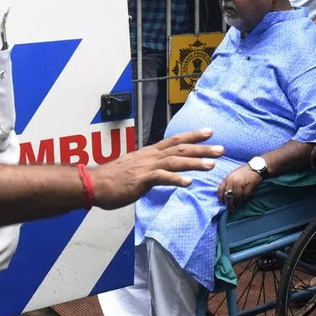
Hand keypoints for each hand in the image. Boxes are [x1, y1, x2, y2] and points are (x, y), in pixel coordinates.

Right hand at [91, 128, 223, 209]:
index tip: (210, 132)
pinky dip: (176, 179)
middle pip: (180, 148)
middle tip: (221, 149)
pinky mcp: (141, 180)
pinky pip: (161, 178)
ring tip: (211, 165)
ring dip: (194, 162)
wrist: (94, 183)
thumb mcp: (135, 168)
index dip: (193, 136)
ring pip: (175, 161)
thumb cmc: (113, 179)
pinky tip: (189, 183)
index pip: (175, 140)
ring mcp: (146, 167)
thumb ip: (150, 167)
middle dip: (202, 148)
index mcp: (150, 153)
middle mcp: (151, 156)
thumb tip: (160, 170)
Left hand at [216, 165, 262, 209]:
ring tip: (238, 205)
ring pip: (237, 197)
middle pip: (228, 195)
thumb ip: (228, 183)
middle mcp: (232, 181)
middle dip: (229, 204)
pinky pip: (245, 196)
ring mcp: (240, 183)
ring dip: (238, 203)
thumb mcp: (233, 175)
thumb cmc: (243, 172)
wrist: (255, 167)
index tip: (222, 203)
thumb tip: (225, 193)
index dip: (220, 198)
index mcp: (227, 178)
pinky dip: (245, 200)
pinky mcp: (248, 186)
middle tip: (231, 209)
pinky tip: (245, 201)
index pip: (220, 190)